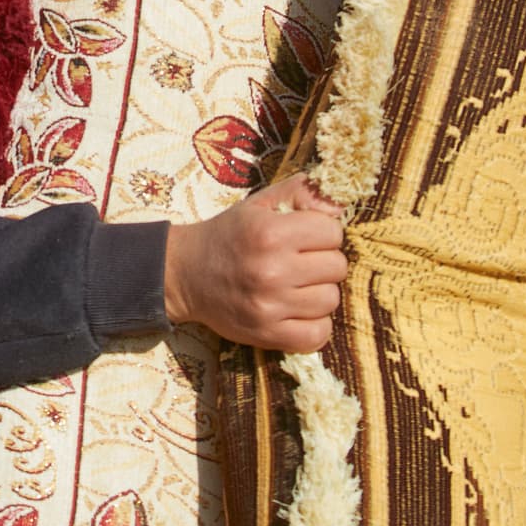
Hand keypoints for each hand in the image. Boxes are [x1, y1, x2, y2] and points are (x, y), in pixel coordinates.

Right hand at [164, 176, 347, 352]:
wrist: (185, 274)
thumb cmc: (229, 236)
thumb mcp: (258, 204)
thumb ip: (300, 192)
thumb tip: (340, 205)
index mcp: (269, 232)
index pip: (333, 232)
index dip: (322, 233)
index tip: (304, 238)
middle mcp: (270, 269)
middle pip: (337, 267)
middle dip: (322, 262)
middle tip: (299, 263)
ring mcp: (269, 306)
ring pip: (331, 300)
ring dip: (318, 293)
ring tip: (295, 286)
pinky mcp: (266, 334)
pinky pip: (318, 334)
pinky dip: (314, 324)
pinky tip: (297, 311)